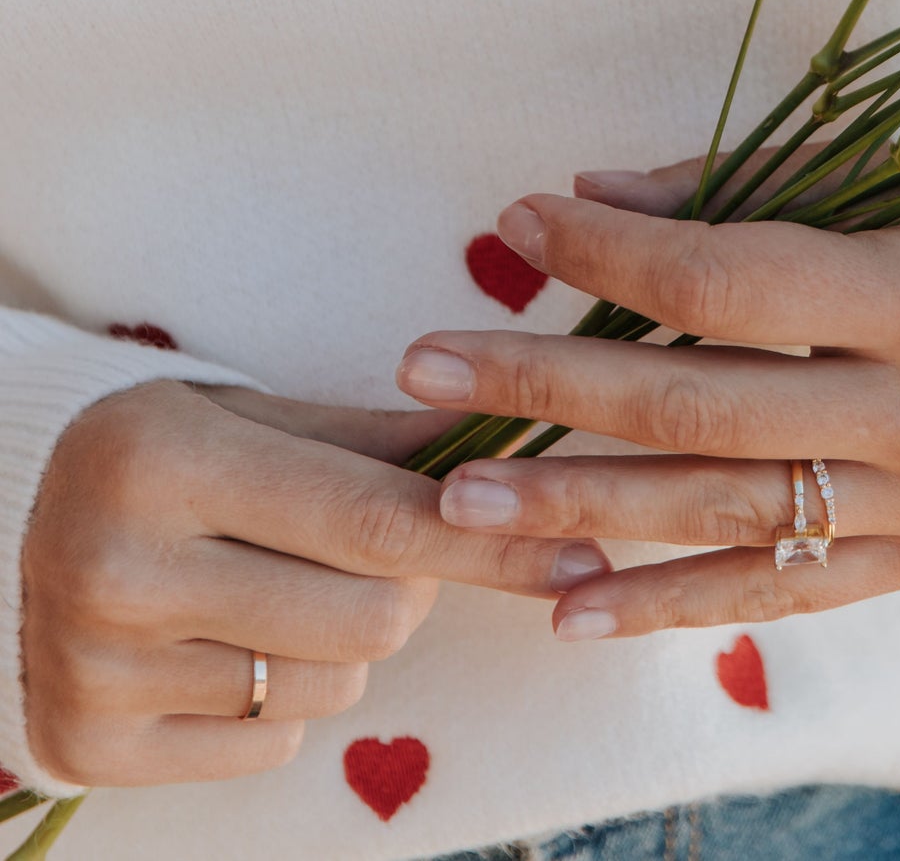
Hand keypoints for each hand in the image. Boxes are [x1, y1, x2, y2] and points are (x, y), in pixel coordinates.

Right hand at [22, 380, 610, 786]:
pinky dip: (277, 705)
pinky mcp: (87, 746)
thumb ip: (389, 440)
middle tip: (377, 550)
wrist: (25, 520)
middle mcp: (116, 565)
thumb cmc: (177, 452)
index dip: (490, 540)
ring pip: (330, 686)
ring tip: (278, 586)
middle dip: (410, 586)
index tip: (580, 554)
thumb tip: (528, 453)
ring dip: (343, 643)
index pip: (374, 519)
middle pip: (370, 619)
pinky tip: (227, 642)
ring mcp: (95, 665)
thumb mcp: (265, 414)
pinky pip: (267, 748)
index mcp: (165, 458)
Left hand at [394, 157, 899, 640]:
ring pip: (722, 516)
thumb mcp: (892, 178)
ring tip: (455, 496)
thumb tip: (585, 191)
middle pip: (704, 408)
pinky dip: (666, 603)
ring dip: (576, 509)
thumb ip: (739, 188)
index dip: (616, 251)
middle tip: (426, 363)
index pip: (734, 284)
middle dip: (551, 385)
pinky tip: (563, 608)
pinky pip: (777, 596)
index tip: (520, 218)